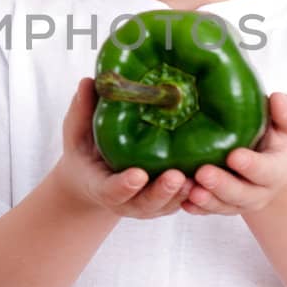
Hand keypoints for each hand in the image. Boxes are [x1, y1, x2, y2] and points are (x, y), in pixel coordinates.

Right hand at [52, 77, 192, 219]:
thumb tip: (88, 81)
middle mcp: (126, 201)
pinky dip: (195, 193)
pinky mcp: (165, 202)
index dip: (125, 185)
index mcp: (102, 187)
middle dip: (162, 191)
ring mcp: (147, 204)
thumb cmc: (86, 151)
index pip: (112, 190)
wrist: (95, 178)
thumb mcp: (77, 132)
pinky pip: (181, 201)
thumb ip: (82, 110)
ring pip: (167, 205)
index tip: (138, 175)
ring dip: (183, 193)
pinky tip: (209, 175)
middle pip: (146, 203)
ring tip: (198, 176)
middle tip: (176, 176)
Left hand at [184, 92, 286, 216]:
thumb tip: (277, 99)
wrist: (273, 161)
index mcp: (278, 169)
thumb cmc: (280, 136)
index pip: (267, 170)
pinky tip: (182, 201)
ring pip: (223, 205)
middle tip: (203, 173)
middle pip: (242, 194)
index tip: (234, 156)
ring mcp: (240, 200)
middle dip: (222, 185)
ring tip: (189, 190)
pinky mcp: (223, 205)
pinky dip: (196, 207)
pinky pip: (208, 210)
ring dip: (206, 199)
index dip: (251, 166)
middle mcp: (260, 190)